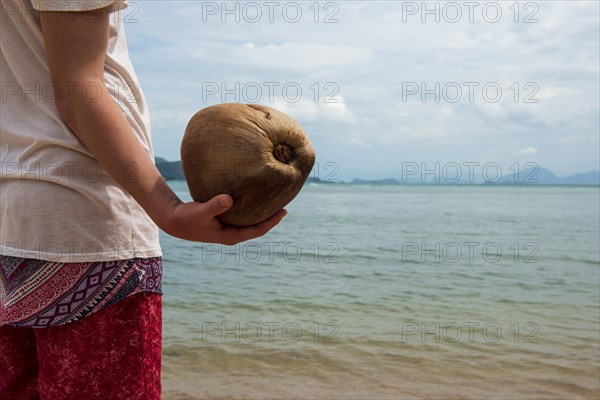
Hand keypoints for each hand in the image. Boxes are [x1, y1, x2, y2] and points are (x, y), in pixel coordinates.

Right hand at [159, 194, 286, 244]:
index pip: (257, 231)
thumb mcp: (201, 211)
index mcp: (230, 236)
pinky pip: (243, 217)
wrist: (174, 221)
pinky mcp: (224, 222)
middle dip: (271, 218)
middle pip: (257, 228)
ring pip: (250, 223)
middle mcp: (231, 234)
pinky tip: (255, 200)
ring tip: (274, 202)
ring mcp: (228, 229)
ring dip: (262, 214)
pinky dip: (251, 210)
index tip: (284, 211)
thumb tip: (229, 199)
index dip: (271, 222)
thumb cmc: (187, 217)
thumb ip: (215, 205)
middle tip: (285, 206)